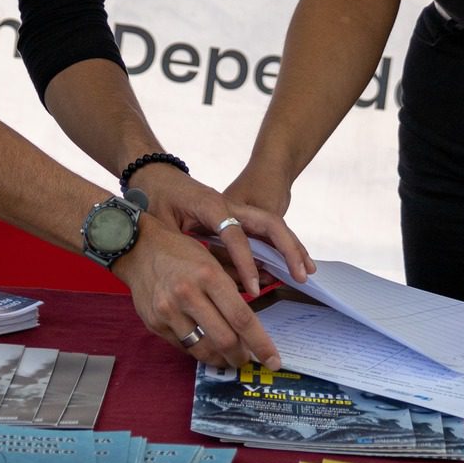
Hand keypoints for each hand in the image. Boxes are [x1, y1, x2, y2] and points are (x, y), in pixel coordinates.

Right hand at [113, 221, 285, 370]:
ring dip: (221, 359)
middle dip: (242, 356)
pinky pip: (184, 347)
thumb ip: (233, 290)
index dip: (261, 344)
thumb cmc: (181, 252)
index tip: (273, 360)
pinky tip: (206, 345)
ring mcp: (168, 311)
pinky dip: (199, 350)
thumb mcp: (212, 260)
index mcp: (209, 275)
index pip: (242, 318)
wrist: (138, 249)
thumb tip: (255, 324)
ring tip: (228, 357)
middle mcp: (188, 294)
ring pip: (203, 349)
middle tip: (249, 359)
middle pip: (225, 340)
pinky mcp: (155, 324)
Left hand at [138, 165, 314, 289]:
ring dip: (292, 247)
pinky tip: (291, 266)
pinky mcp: (237, 216)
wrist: (156, 175)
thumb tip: (204, 281)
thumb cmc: (156, 198)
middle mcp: (230, 204)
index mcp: (211, 205)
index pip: (235, 234)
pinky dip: (281, 247)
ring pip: (273, 225)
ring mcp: (237, 208)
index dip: (245, 262)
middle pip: (269, 222)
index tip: (254, 287)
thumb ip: (181, 248)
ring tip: (307, 272)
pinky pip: (264, 231)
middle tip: (301, 275)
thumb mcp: (161, 224)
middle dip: (288, 248)